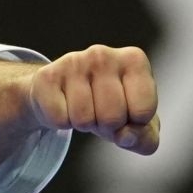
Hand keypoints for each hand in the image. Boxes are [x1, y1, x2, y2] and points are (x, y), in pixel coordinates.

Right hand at [25, 45, 158, 153]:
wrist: (61, 94)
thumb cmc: (107, 106)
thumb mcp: (136, 124)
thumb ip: (145, 138)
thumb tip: (126, 137)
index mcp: (134, 60)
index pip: (143, 112)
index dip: (134, 124)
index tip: (126, 111)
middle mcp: (104, 55)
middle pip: (113, 118)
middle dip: (107, 127)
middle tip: (100, 112)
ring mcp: (73, 62)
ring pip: (84, 120)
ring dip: (84, 124)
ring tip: (82, 107)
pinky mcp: (47, 76)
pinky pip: (60, 120)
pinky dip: (62, 122)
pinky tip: (63, 105)